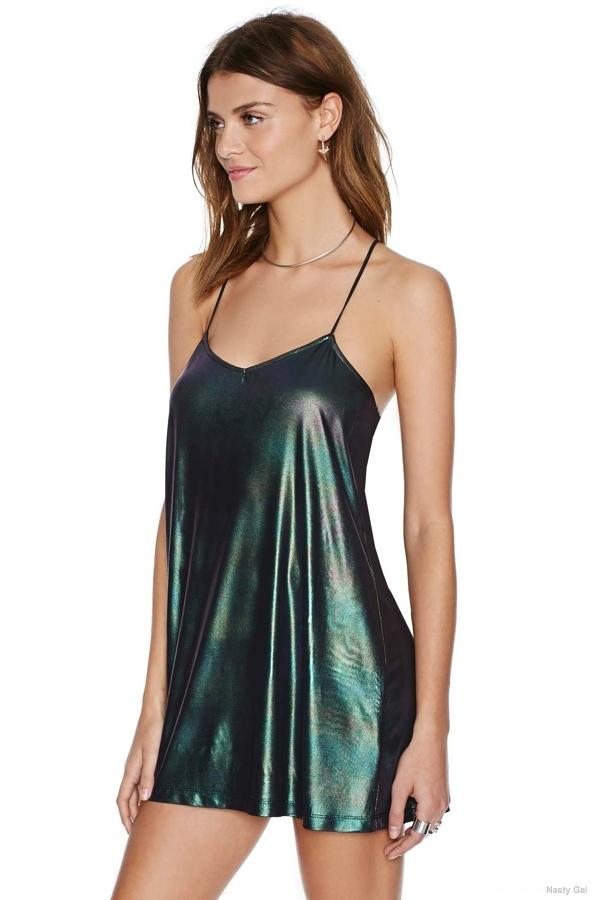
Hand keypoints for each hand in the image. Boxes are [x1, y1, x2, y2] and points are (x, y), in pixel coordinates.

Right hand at [116, 708, 163, 832]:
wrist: (155, 709)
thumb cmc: (154, 729)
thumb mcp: (153, 753)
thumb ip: (149, 775)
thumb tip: (144, 799)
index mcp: (131, 769)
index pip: (122, 799)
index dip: (125, 816)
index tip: (131, 833)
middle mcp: (132, 769)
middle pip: (127, 798)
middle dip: (131, 815)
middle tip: (139, 833)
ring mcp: (137, 763)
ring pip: (133, 790)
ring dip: (137, 806)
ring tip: (145, 820)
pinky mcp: (144, 758)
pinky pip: (140, 781)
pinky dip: (143, 793)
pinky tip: (151, 797)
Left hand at [383, 727, 449, 859]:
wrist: (430, 740)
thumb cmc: (413, 760)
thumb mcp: (400, 787)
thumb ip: (396, 813)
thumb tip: (394, 834)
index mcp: (430, 808)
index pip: (415, 837)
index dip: (401, 847)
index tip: (388, 854)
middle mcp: (440, 807)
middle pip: (424, 833)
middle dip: (407, 841)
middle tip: (390, 847)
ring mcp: (444, 800)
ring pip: (430, 824)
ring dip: (416, 831)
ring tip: (399, 834)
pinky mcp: (443, 792)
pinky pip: (433, 813)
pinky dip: (422, 820)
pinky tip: (412, 817)